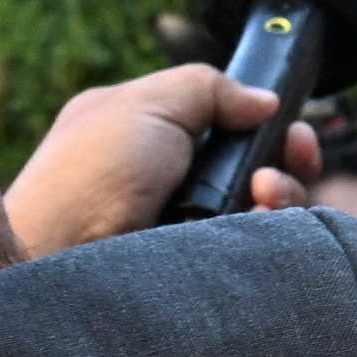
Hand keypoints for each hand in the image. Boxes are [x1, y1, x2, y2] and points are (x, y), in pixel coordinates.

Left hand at [3, 65, 313, 251]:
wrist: (63, 260)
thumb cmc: (91, 175)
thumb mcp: (145, 103)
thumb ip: (209, 88)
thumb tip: (264, 101)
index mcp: (150, 132)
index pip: (224, 124)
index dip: (262, 123)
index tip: (289, 126)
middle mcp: (174, 180)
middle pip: (257, 167)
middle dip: (286, 158)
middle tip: (294, 155)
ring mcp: (190, 227)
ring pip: (265, 209)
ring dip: (283, 191)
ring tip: (265, 192)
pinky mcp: (203, 268)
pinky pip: (258, 248)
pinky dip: (271, 229)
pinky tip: (262, 217)